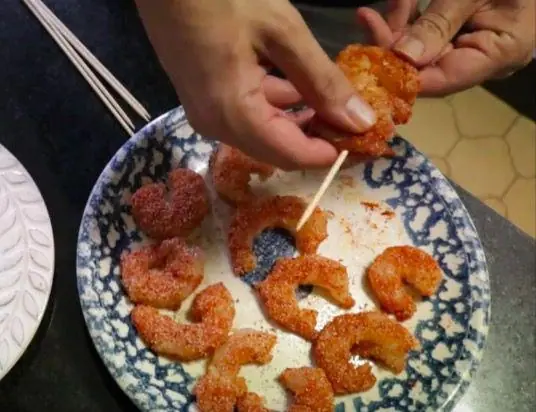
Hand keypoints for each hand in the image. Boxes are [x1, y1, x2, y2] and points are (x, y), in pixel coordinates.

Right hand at [134, 0, 376, 169]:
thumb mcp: (282, 31)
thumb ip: (322, 81)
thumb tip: (361, 122)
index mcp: (233, 114)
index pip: (292, 155)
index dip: (331, 153)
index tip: (365, 142)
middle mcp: (216, 126)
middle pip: (277, 150)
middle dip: (318, 138)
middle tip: (354, 118)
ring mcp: (206, 113)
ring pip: (264, 133)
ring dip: (300, 120)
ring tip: (334, 98)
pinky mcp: (204, 98)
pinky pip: (248, 115)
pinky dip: (277, 105)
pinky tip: (297, 84)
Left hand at [358, 0, 534, 95]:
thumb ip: (439, 24)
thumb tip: (403, 58)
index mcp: (498, 55)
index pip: (442, 80)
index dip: (403, 77)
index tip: (372, 65)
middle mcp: (483, 58)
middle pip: (427, 65)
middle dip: (393, 45)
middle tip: (368, 22)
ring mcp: (472, 43)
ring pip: (423, 47)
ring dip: (397, 27)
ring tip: (372, 12)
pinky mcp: (462, 29)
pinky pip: (430, 31)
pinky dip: (411, 17)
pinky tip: (396, 4)